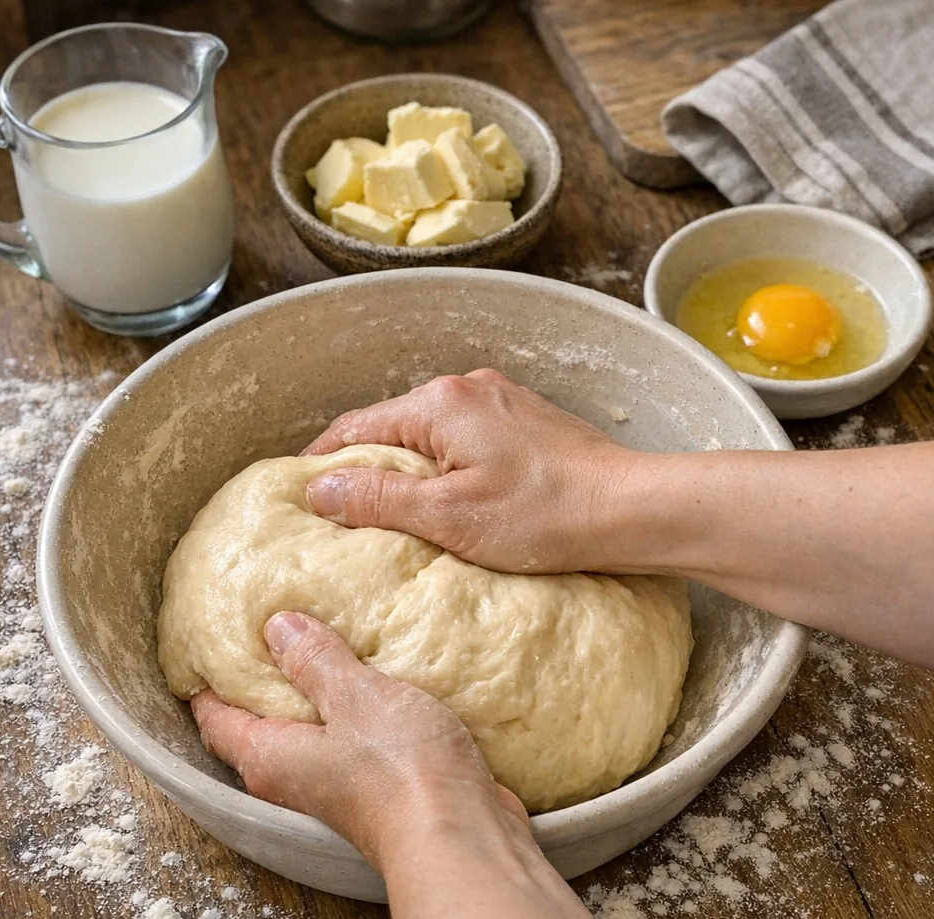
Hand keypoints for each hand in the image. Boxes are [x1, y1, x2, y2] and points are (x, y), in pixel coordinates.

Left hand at [191, 611, 527, 870]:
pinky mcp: (376, 788)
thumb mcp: (355, 697)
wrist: (464, 835)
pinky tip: (373, 681)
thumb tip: (276, 627)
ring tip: (324, 643)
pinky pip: (350, 740)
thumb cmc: (399, 769)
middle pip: (260, 725)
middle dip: (263, 680)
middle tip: (269, 627)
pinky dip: (353, 711)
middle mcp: (293, 778)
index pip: (215, 718)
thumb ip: (316, 661)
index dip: (206, 679)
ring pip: (309, 732)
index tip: (209, 639)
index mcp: (269, 756)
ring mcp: (336, 786)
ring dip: (315, 695)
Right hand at [301, 369, 641, 573]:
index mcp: (439, 403)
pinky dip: (446, 466)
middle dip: (366, 465)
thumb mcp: (447, 515)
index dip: (323, 461)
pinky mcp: (527, 421)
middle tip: (343, 511)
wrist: (631, 508)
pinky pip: (467, 439)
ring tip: (393, 512)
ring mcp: (502, 401)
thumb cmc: (542, 515)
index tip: (301, 494)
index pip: (356, 427)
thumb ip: (377, 498)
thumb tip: (319, 488)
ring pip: (432, 433)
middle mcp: (467, 388)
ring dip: (409, 467)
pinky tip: (451, 499)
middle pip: (394, 426)